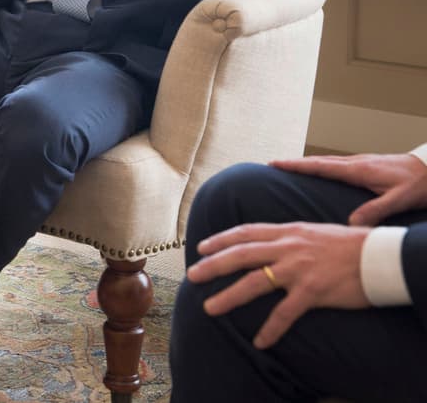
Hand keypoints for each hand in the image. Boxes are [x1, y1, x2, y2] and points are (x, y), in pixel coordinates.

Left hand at [187, 221, 370, 348]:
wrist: (379, 256)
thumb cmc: (348, 245)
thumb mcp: (312, 231)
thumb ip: (288, 236)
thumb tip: (269, 242)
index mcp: (287, 232)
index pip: (245, 232)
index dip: (221, 239)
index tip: (201, 247)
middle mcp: (288, 248)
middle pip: (241, 255)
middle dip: (213, 265)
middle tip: (192, 275)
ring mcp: (298, 269)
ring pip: (254, 282)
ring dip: (229, 296)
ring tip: (210, 308)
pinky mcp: (312, 291)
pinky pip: (285, 313)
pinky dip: (270, 329)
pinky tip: (259, 341)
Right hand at [271, 153, 426, 225]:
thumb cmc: (420, 184)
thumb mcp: (398, 200)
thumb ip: (374, 210)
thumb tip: (350, 223)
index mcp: (359, 170)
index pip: (320, 166)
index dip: (296, 165)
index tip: (275, 163)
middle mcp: (357, 163)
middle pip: (319, 161)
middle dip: (296, 163)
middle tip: (274, 164)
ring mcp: (362, 162)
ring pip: (328, 161)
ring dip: (308, 164)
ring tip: (292, 168)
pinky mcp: (368, 165)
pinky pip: (337, 164)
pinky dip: (322, 166)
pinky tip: (323, 172)